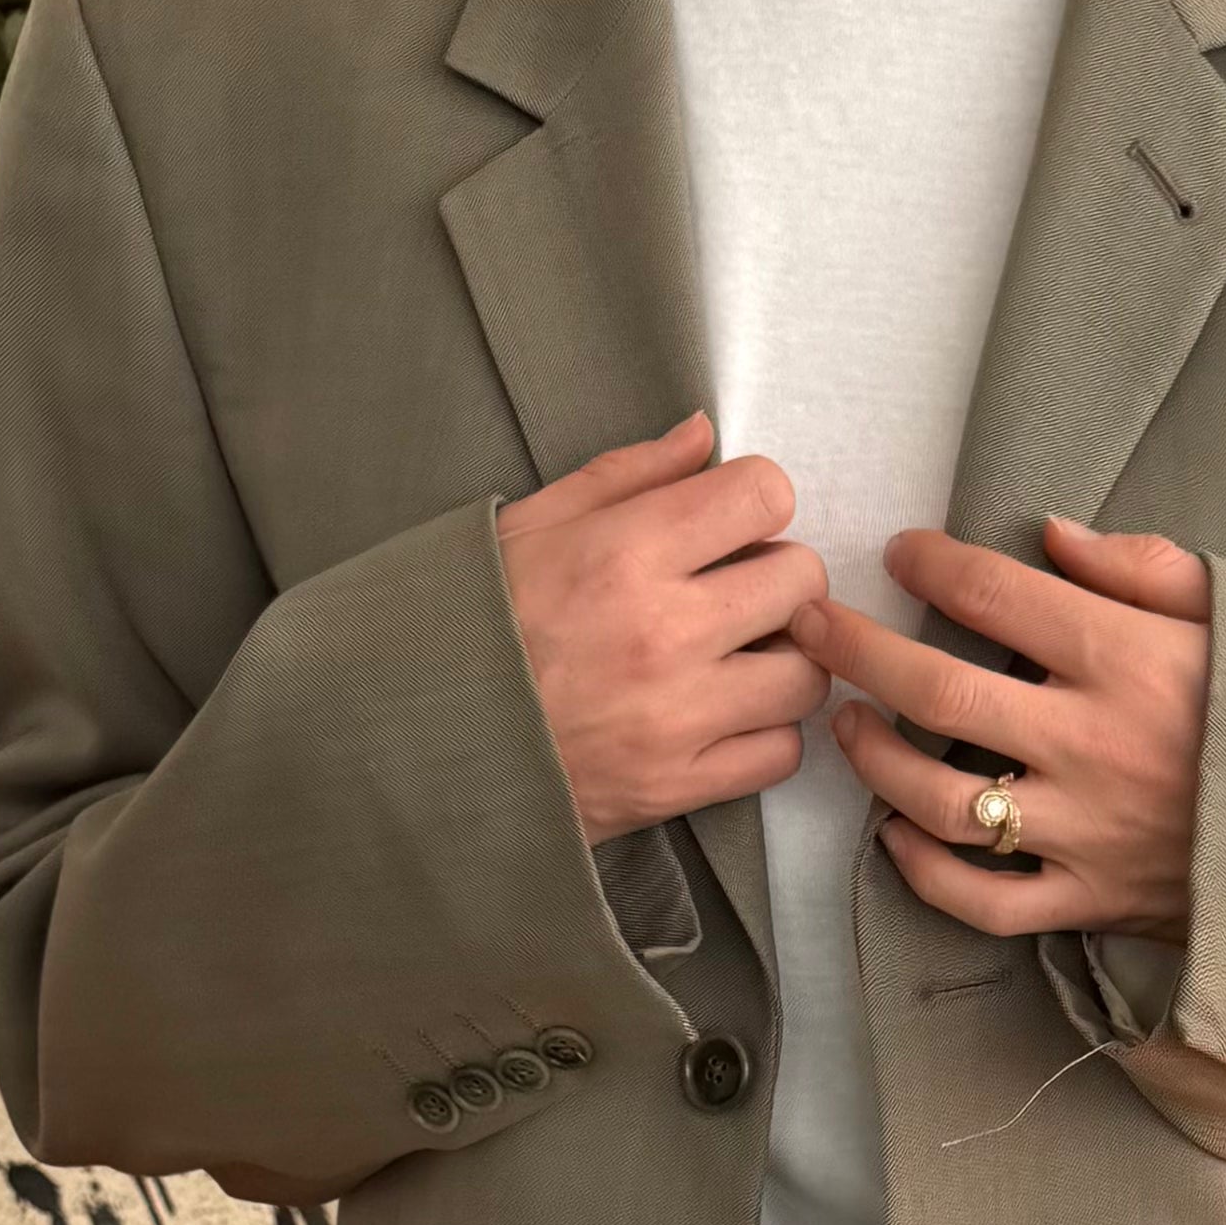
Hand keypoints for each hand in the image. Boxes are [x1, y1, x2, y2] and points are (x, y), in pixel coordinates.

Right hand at [496, 411, 832, 844]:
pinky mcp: (677, 788)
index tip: (729, 524)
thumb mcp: (533, 524)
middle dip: (778, 577)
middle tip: (737, 592)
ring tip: (740, 659)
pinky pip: (778, 755)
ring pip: (806, 675)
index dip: (754, 502)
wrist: (419, 742)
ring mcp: (677, 718)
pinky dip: (765, 735)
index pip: (762, 496)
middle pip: (801, 582)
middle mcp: (664, 634)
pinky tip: (725, 717)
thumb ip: (628, 475)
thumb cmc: (472, 624)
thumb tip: (705, 437)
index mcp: (626, 553)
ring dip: (783, 661)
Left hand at [800, 516, 1212, 935]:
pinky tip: (894, 837)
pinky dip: (926, 874)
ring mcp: (1085, 833)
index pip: (1000, 598)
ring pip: (945, 804)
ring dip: (878, 763)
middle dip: (861, 652)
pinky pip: (984, 902)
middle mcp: (1092, 747)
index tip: (901, 551)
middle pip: (942, 696)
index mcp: (1129, 661)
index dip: (935, 567)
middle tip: (813, 625)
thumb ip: (1144, 569)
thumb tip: (1050, 534)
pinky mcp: (1090, 901)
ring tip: (847, 727)